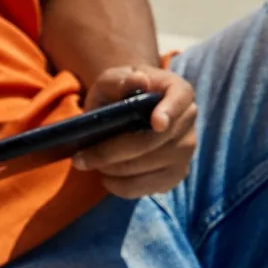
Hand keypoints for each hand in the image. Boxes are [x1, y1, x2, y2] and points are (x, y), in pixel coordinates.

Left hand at [74, 65, 196, 197]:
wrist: (124, 112)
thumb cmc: (118, 92)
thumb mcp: (111, 80)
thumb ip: (119, 79)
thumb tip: (138, 81)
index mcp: (178, 91)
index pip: (181, 99)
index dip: (170, 111)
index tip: (157, 122)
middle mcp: (188, 121)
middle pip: (152, 142)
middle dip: (111, 152)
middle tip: (80, 158)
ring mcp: (185, 151)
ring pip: (146, 168)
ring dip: (112, 169)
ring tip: (90, 163)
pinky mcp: (174, 175)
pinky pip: (147, 188)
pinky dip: (121, 186)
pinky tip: (107, 178)